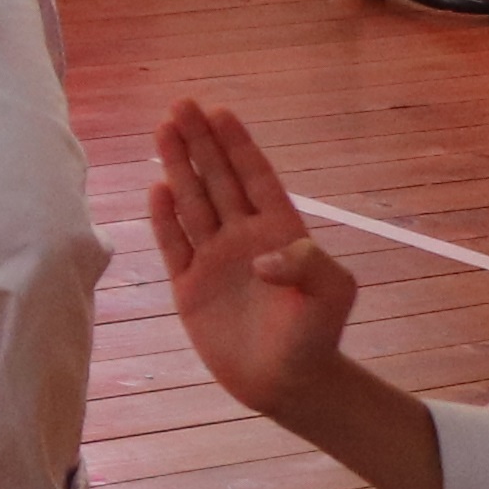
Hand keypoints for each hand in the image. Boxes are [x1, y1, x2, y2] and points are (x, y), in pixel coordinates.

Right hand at [150, 100, 357, 417]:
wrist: (288, 383)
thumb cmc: (317, 335)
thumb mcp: (333, 294)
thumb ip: (309, 266)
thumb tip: (262, 258)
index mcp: (280, 230)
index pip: (254, 177)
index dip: (237, 144)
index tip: (219, 111)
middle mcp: (244, 238)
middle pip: (218, 180)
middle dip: (200, 143)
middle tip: (180, 105)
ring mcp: (214, 260)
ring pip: (193, 204)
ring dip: (178, 168)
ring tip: (163, 130)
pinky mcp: (190, 288)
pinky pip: (173, 246)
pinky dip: (164, 219)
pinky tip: (156, 188)